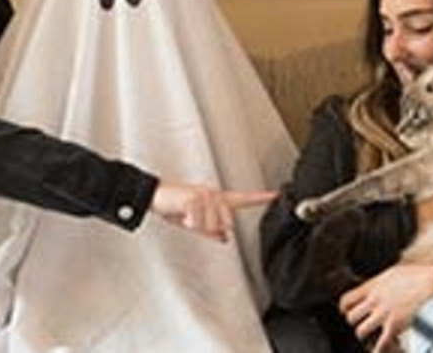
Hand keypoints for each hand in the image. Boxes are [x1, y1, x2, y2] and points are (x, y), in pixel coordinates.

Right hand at [150, 182, 277, 241]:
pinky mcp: (194, 198)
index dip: (261, 198)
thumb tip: (224, 238)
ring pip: (214, 223)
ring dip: (199, 225)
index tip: (276, 195)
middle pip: (227, 222)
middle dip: (212, 227)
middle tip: (194, 220)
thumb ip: (210, 230)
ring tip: (187, 216)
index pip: (244, 199)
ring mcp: (204, 195)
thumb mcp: (193, 223)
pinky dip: (191, 223)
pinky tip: (184, 216)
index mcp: (216, 200)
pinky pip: (199, 221)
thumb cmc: (173, 207)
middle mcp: (214, 195)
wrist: (155, 195)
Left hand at [339, 263, 432, 351]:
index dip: (345, 309)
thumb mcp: (394, 273)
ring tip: (372, 337)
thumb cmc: (420, 275)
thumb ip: (382, 283)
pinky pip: (380, 344)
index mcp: (373, 286)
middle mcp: (374, 300)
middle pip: (350, 317)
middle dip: (355, 323)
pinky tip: (380, 349)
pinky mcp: (395, 326)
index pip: (346, 300)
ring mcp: (384, 314)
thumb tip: (379, 287)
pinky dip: (379, 349)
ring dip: (366, 336)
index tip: (348, 313)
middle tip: (362, 325)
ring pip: (360, 331)